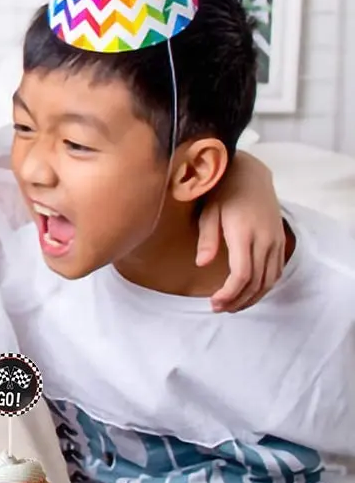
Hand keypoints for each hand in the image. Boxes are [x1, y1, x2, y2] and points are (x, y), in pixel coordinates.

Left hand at [198, 153, 286, 312]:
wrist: (251, 173)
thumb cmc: (223, 189)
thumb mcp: (209, 209)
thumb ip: (207, 237)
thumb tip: (201, 263)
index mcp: (244, 233)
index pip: (242, 274)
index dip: (229, 293)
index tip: (214, 302)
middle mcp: (264, 240)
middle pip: (256, 282)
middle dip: (238, 300)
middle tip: (219, 308)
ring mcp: (275, 241)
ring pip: (270, 280)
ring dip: (253, 297)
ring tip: (233, 305)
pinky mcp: (280, 241)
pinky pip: (276, 271)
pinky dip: (265, 286)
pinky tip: (251, 292)